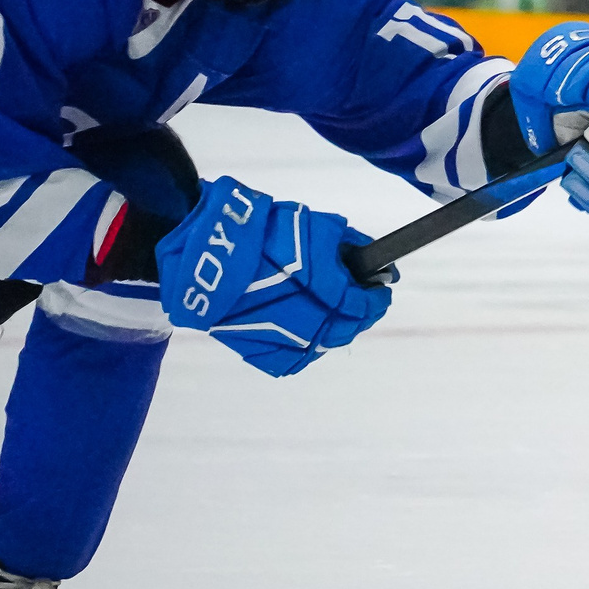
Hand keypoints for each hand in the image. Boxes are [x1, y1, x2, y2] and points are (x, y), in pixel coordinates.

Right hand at [154, 177, 391, 375]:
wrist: (209, 253)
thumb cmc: (266, 235)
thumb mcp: (318, 228)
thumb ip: (350, 246)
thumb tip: (375, 263)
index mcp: (330, 295)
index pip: (365, 306)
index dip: (377, 297)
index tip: (380, 287)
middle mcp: (311, 325)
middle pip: (346, 329)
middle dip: (359, 314)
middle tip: (360, 299)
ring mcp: (282, 342)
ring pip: (321, 346)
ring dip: (333, 330)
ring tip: (332, 313)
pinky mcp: (256, 351)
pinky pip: (290, 360)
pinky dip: (303, 349)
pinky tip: (305, 333)